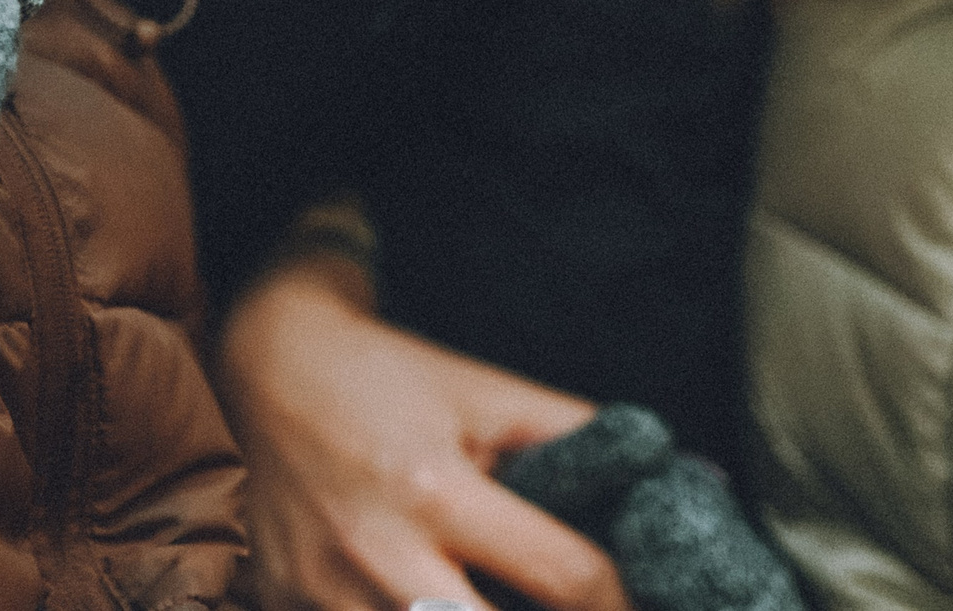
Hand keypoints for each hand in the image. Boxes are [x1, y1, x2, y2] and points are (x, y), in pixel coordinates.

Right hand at [216, 259, 633, 610]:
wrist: (264, 365)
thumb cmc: (389, 379)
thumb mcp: (485, 393)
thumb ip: (577, 437)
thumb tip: (689, 477)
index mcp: (435, 490)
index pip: (564, 578)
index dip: (624, 602)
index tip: (642, 601)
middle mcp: (377, 556)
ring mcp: (322, 598)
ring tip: (501, 603)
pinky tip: (438, 601)